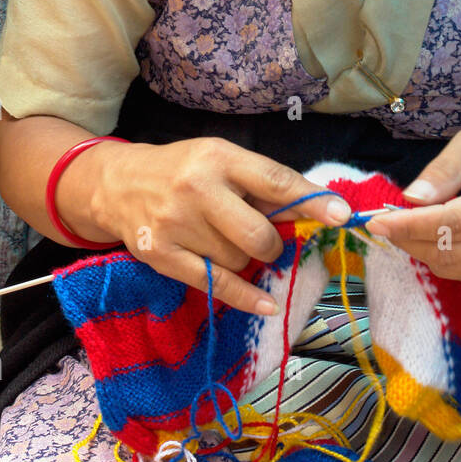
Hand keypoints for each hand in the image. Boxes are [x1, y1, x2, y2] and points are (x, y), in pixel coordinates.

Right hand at [93, 137, 350, 314]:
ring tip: (223, 241)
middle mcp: (197, 188)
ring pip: (238, 261)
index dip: (312, 200)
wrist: (118, 184)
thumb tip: (318, 209)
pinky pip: (216, 285)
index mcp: (218, 157)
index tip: (342, 215)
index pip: (274, 181)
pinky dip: (246, 296)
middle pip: (259, 233)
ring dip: (244, 259)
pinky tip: (266, 303)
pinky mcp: (162, 255)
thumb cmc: (183, 170)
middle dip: (272, 243)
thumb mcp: (221, 161)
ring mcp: (176, 224)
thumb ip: (263, 185)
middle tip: (265, 239)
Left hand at [364, 116, 460, 282]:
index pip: (452, 224)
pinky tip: (432, 232)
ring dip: (420, 249)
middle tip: (381, 218)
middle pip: (449, 251)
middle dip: (408, 238)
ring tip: (405, 222)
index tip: (374, 220)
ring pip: (453, 267)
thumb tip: (412, 198)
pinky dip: (440, 255)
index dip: (409, 225)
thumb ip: (446, 167)